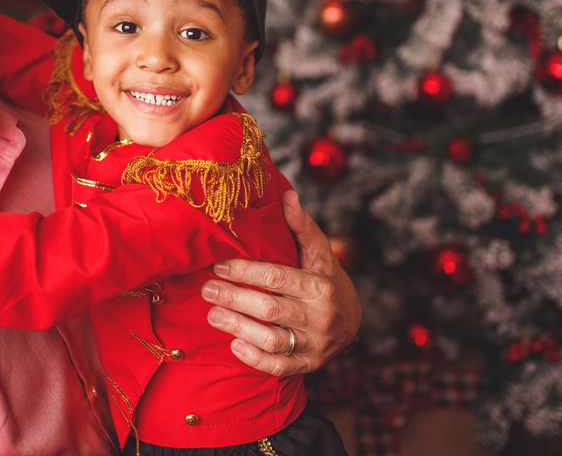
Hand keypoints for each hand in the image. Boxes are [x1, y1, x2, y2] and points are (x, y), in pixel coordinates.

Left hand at [202, 190, 360, 376]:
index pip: (277, 277)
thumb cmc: (328, 282)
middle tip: (206, 289)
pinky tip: (234, 345)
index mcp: (320, 286)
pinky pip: (279, 366)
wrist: (355, 323)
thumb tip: (287, 195)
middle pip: (270, 309)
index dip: (245, 271)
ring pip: (271, 339)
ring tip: (213, 315)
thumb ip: (302, 227)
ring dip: (238, 328)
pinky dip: (255, 358)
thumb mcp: (321, 254)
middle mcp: (319, 316)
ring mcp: (314, 344)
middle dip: (234, 298)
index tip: (218, 266)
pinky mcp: (308, 365)